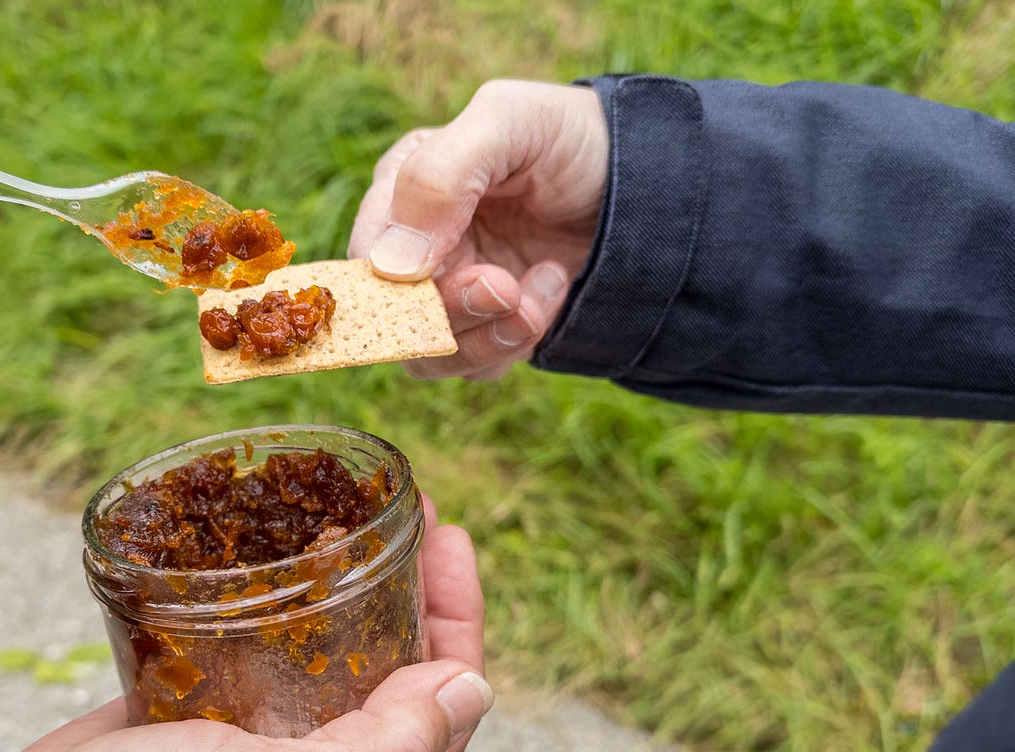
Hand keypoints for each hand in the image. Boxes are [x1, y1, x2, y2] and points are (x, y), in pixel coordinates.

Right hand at [0, 504, 488, 751]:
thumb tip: (471, 688)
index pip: (442, 710)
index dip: (456, 618)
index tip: (448, 537)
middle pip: (393, 674)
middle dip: (409, 592)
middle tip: (405, 513)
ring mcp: (262, 750)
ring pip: (328, 658)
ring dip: (347, 589)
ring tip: (345, 520)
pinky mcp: (204, 719)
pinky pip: (261, 652)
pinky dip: (276, 603)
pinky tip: (273, 555)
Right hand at [348, 79, 608, 379]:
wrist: (648, 179)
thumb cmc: (568, 137)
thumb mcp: (508, 124)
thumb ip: (440, 178)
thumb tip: (390, 267)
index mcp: (401, 191)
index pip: (366, 265)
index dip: (404, 290)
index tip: (475, 274)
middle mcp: (416, 248)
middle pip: (397, 322)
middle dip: (458, 314)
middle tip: (510, 286)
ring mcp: (452, 292)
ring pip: (434, 357)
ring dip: (493, 334)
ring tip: (546, 283)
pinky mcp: (488, 326)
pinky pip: (479, 365)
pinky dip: (519, 339)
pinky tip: (554, 285)